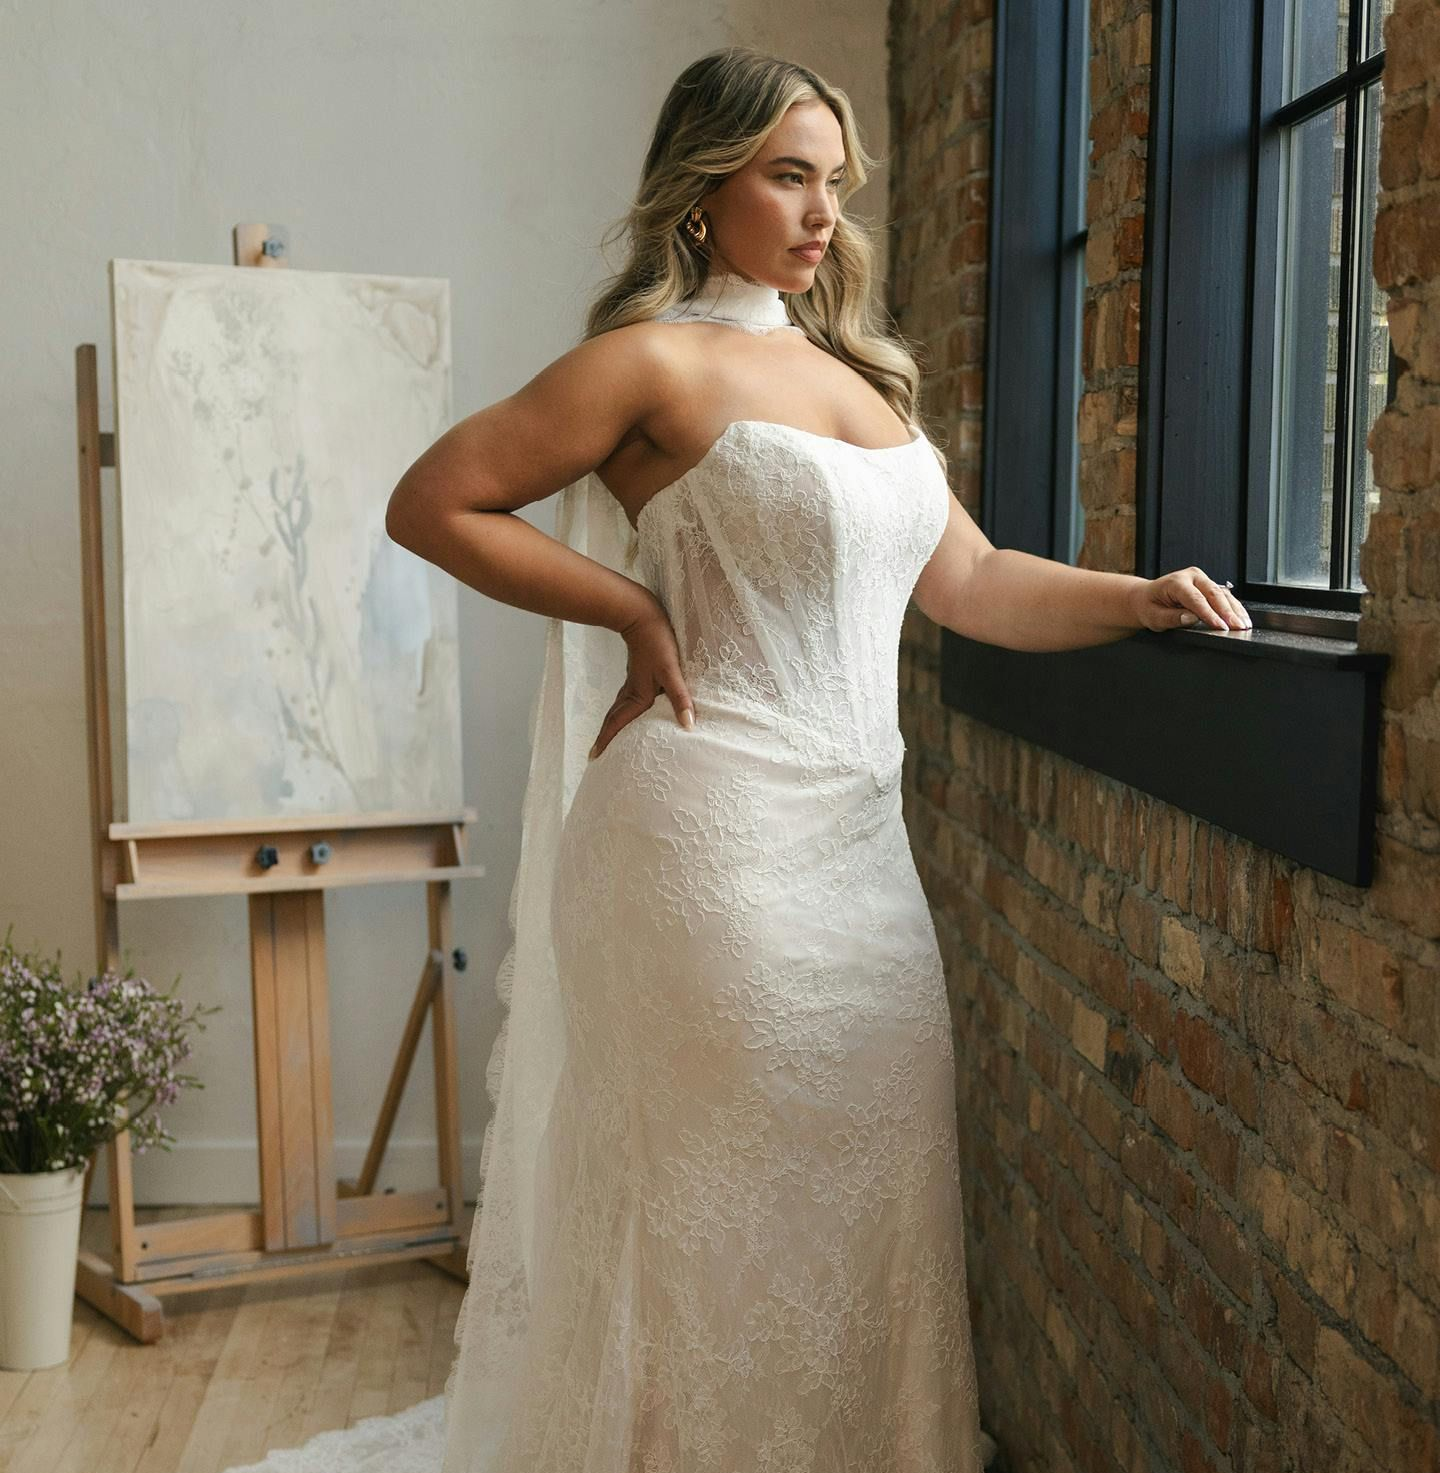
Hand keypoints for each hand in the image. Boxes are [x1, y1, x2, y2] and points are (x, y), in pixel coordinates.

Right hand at [588, 600, 695, 758]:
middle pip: (613, 720)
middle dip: (606, 738)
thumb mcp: (671, 670)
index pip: (617, 724)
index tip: (594, 758)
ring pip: (618, 710)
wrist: (640, 614)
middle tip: (597, 754)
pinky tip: (628, 711)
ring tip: (610, 739)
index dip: (607, 741)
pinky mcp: (636, 675)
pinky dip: (621, 712)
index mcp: (637, 696)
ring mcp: (631, 683)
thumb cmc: (657, 642)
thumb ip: (679, 698)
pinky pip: (624, 700)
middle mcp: (631, 693)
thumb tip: (688, 726)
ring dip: (612, 725)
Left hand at [1131, 567, 1251, 632]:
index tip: (1220, 626)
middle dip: (1228, 612)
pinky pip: (1224, 595)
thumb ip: (1171, 618)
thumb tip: (1190, 619)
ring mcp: (1202, 579)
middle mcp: (1191, 576)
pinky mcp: (1209, 585)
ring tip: (1244, 625)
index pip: (1196, 599)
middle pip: (1214, 594)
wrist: (1146, 597)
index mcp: (1176, 582)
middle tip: (1238, 627)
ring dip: (1235, 610)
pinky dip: (1234, 607)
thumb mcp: (1153, 616)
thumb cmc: (1148, 606)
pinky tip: (1242, 618)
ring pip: (1223, 594)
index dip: (1210, 614)